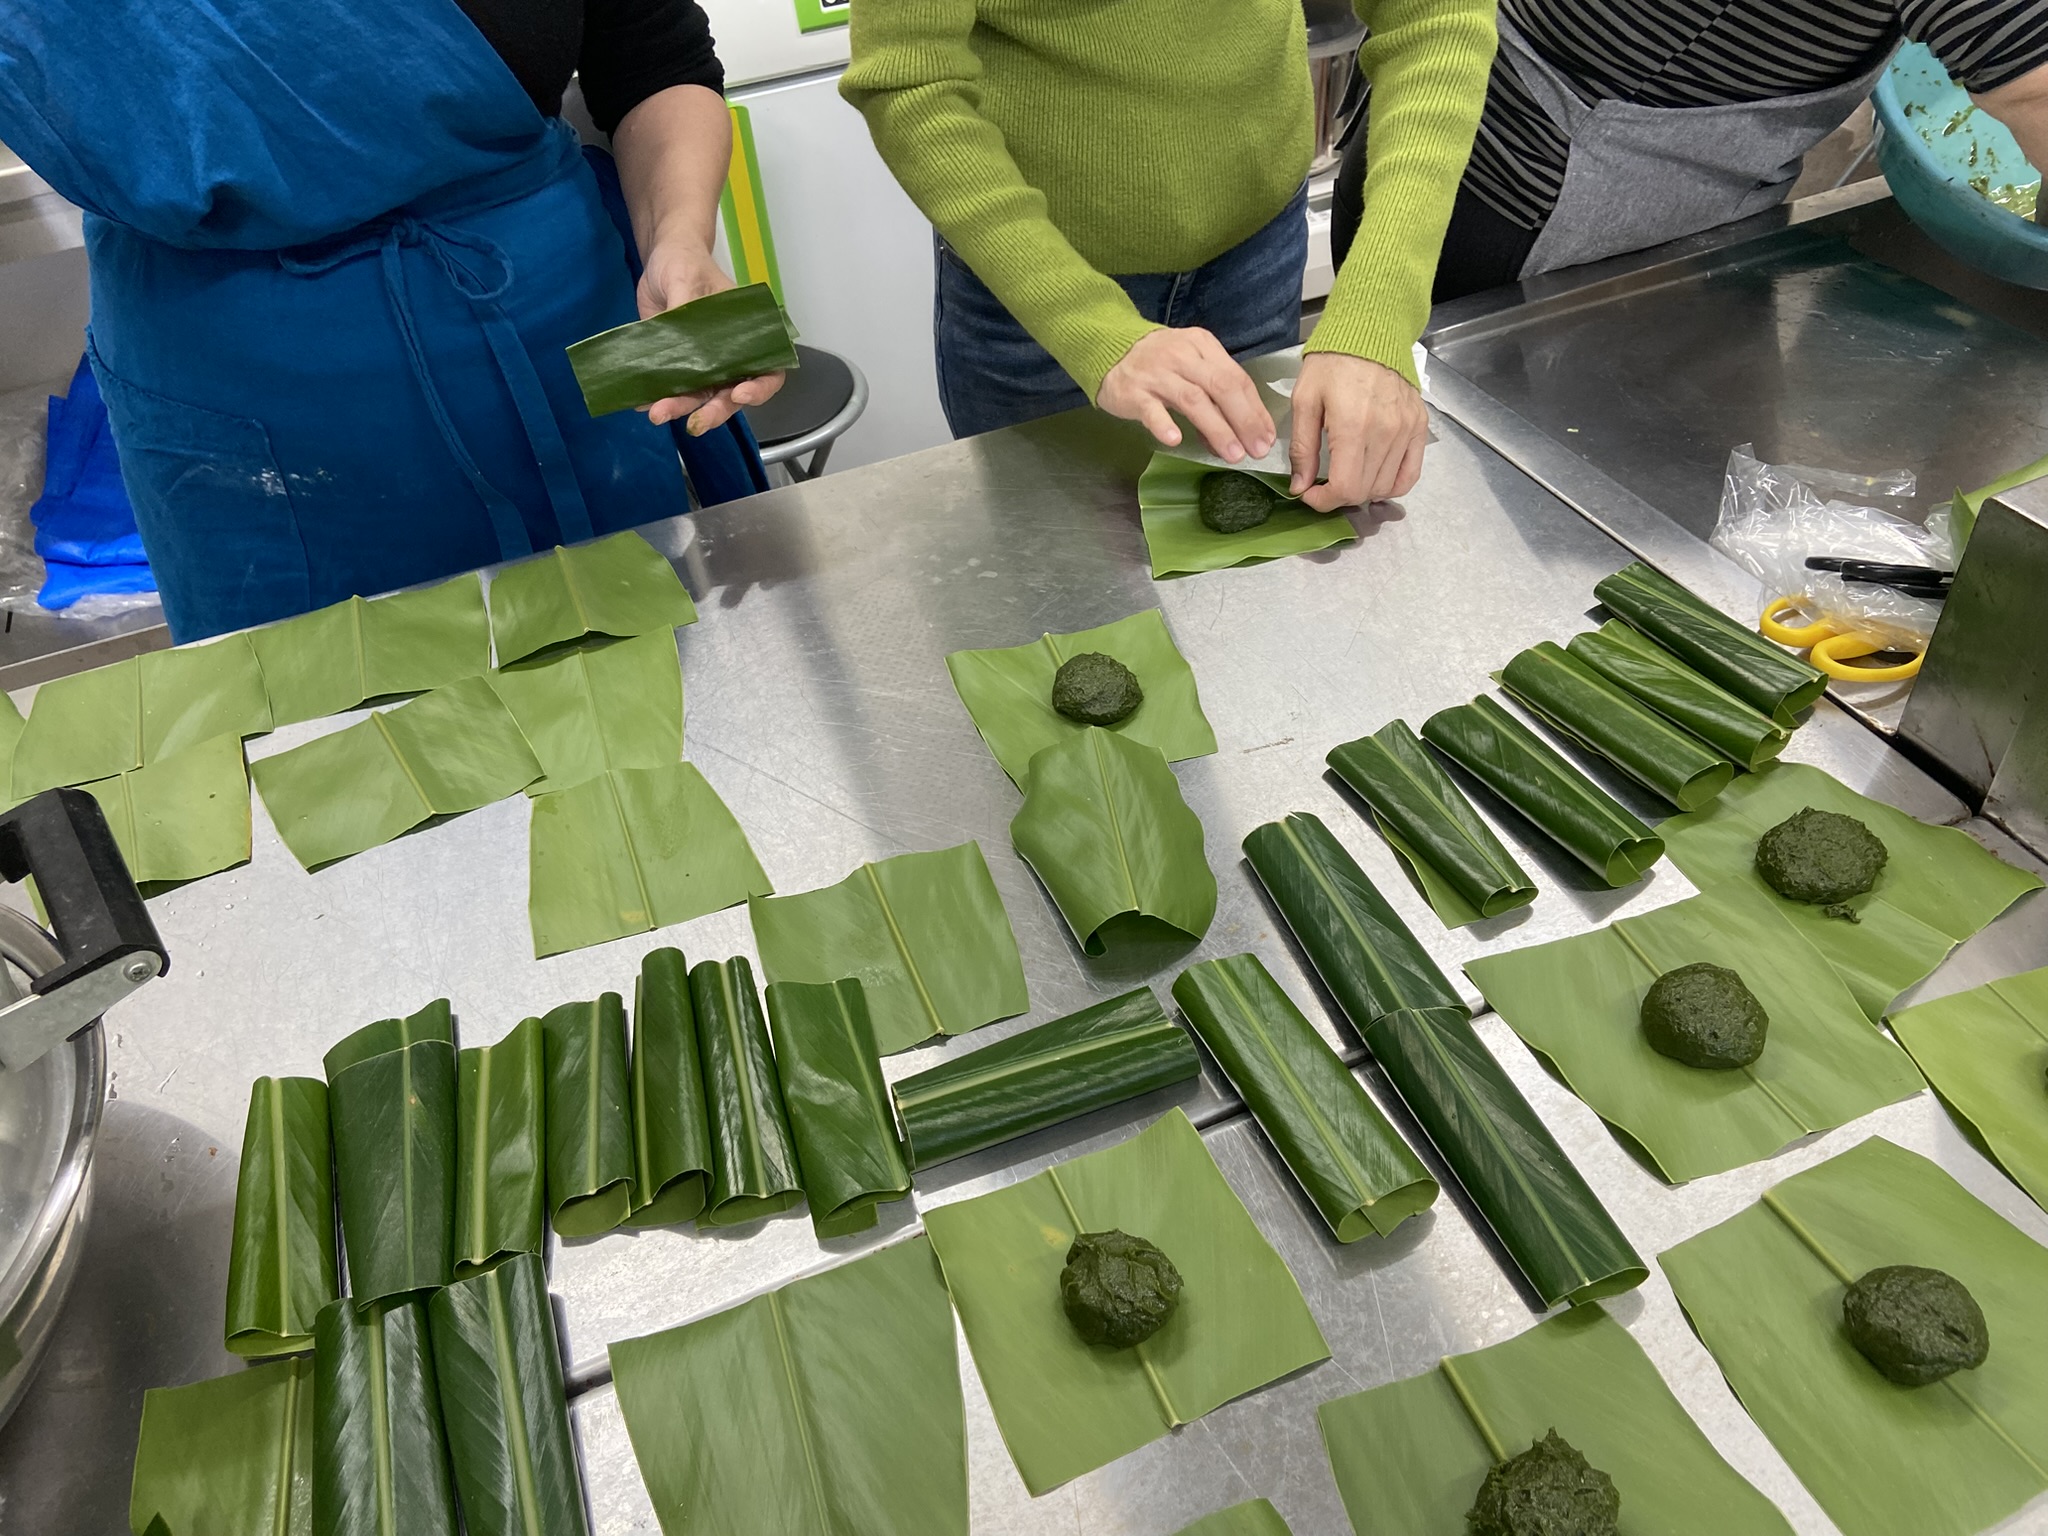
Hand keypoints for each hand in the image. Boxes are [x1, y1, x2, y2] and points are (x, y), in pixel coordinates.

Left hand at [635, 241, 785, 433]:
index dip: (759, 389)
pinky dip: (659, 398)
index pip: (767, 370)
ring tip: (658, 414)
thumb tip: (681, 331)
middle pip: (731, 394)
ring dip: (682, 408)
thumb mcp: (686, 277)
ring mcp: (703, 364)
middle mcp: (730, 355)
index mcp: (748, 334)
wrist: (659, 262)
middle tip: (695, 423)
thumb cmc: (685, 262)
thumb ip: (686, 305)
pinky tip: (645, 403)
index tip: (738, 395)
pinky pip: (672, 389)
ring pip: (700, 397)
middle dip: (714, 411)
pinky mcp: (677, 366)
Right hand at [1098, 329, 1276, 462]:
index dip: (1255, 409)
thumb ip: (1214, 393)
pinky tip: (1176, 441)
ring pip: (1193, 400)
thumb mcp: (1191, 363)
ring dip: (1216, 429)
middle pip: (1221, 387)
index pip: (1236, 377)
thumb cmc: (1158, 362)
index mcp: (1203, 346)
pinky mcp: (1134, 392)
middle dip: (1243, 420)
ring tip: (1232, 454)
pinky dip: (1164, 425)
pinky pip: (1151, 410)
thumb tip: (1240, 432)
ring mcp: (1157, 373)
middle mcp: (1183, 356)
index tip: (1267, 436)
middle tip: (1256, 449)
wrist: (1110, 349)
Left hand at [1287, 353, 1427, 510]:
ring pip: (1386, 486)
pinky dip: (1392, 485)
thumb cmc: (1333, 362)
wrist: (1371, 331)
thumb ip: (1302, 448)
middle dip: (1338, 497)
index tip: (1309, 495)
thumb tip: (1300, 487)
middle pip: (1365, 491)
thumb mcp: (1305, 401)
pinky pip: (1410, 474)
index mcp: (1353, 426)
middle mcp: (1385, 432)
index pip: (1345, 488)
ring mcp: (1406, 431)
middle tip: (1323, 485)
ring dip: (1362, 491)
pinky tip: (1373, 479)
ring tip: (1346, 476)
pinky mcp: (1419, 427)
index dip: (1324, 502)